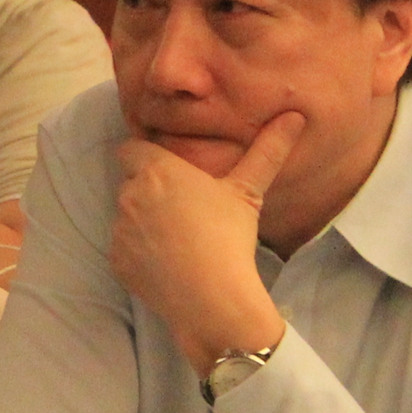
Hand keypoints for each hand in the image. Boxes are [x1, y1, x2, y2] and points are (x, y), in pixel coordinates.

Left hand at [110, 111, 301, 378]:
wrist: (211, 297)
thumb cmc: (229, 237)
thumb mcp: (248, 191)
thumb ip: (267, 151)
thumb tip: (295, 115)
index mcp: (157, 170)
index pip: (131, 149)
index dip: (147, 157)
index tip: (170, 171)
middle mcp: (130, 194)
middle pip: (132, 183)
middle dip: (150, 191)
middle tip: (185, 209)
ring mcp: (119, 228)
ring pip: (127, 216)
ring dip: (144, 222)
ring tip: (180, 239)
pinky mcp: (116, 259)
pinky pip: (125, 248)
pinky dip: (140, 253)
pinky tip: (169, 263)